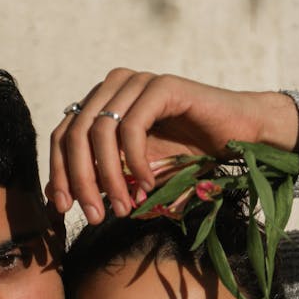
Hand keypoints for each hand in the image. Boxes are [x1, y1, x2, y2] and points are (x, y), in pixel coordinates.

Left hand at [47, 68, 298, 223]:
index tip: (62, 209)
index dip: (57, 173)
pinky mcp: (162, 85)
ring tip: (125, 208)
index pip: (63, 135)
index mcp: (102, 104)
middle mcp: (114, 87)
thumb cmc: (190, 156)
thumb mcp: (137, 176)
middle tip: (94, 216)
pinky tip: (148, 184)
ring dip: (108, 177)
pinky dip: (135, 162)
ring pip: (100, 132)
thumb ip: (102, 181)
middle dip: (80, 181)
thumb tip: (57, 199)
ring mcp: (137, 82)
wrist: (241, 138)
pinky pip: (132, 126)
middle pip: (75, 134)